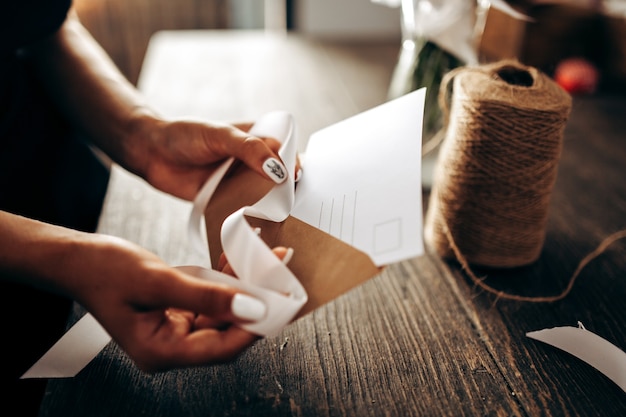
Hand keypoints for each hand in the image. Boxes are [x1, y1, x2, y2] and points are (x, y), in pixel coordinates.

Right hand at [70, 234, 289, 371]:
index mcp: (161, 352)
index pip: (223, 348)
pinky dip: (226, 281)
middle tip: (280, 277)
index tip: (280, 302)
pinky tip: (238, 261)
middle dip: (256, 304)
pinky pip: (211, 300)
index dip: (256, 327)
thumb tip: (252, 307)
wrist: (78, 258)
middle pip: (228, 332)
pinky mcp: (177, 312)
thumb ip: (207, 295)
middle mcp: (171, 346)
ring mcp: (174, 329)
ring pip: (223, 314)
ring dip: (244, 288)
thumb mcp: (159, 280)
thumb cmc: (104, 270)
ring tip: (266, 262)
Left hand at [137, 118, 300, 200]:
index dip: (294, 162)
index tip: (295, 176)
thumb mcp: (220, 135)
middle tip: (290, 200)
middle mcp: (251, 160)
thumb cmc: (185, 135)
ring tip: (279, 215)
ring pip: (264, 195)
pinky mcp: (227, 199)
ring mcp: (239, 181)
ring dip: (271, 204)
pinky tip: (258, 224)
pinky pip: (244, 209)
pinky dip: (251, 216)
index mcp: (255, 137)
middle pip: (278, 175)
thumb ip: (249, 149)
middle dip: (286, 188)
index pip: (285, 149)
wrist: (151, 154)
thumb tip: (277, 170)